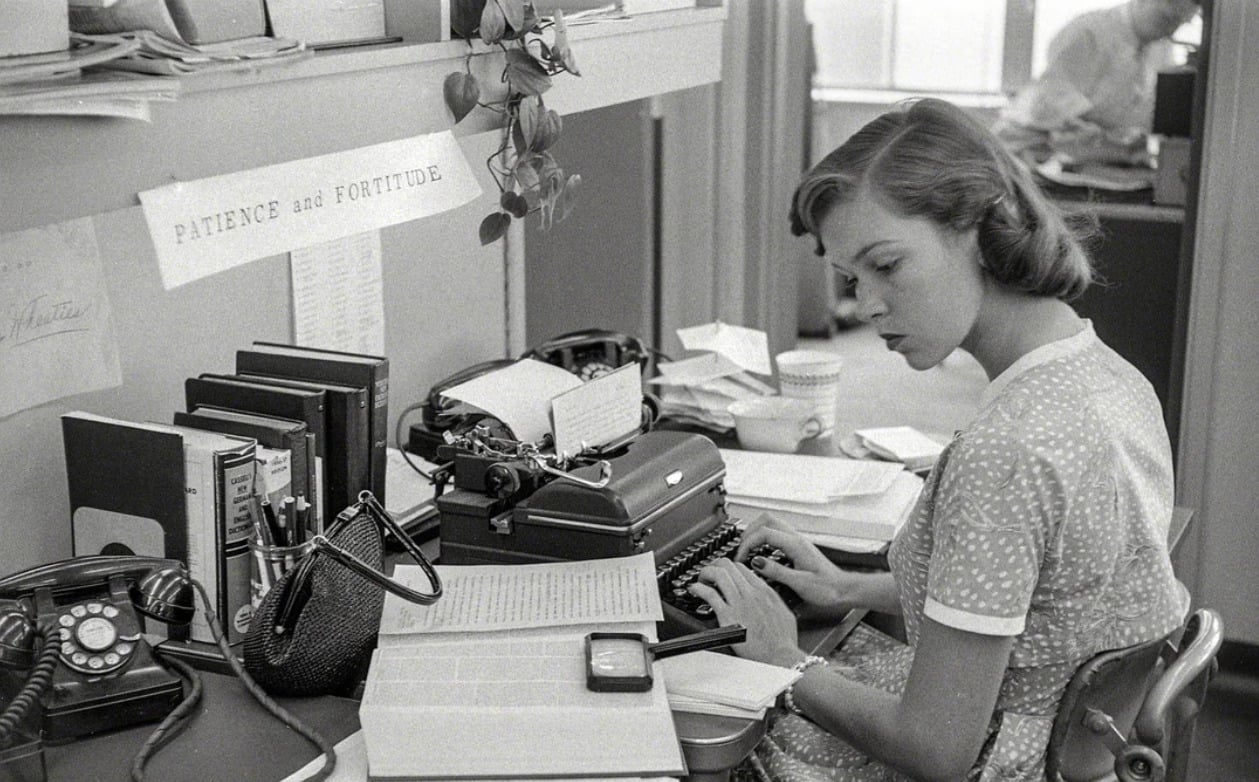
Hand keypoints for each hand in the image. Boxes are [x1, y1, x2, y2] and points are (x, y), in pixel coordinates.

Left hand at [687, 558, 802, 666]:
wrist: (781, 656)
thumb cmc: (784, 642)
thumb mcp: (784, 614)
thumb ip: (774, 602)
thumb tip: (769, 598)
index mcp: (764, 591)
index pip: (741, 568)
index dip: (729, 569)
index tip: (723, 574)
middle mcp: (751, 592)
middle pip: (728, 565)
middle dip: (715, 566)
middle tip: (709, 574)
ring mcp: (739, 603)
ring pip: (718, 574)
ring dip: (705, 573)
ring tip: (701, 580)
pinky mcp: (728, 616)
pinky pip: (709, 594)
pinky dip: (698, 588)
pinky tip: (694, 590)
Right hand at [734, 514, 853, 612]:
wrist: (843, 590)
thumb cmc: (827, 588)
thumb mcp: (799, 583)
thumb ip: (776, 571)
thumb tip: (756, 562)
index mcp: (795, 545)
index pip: (764, 532)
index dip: (747, 543)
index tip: (740, 558)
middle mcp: (796, 539)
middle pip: (766, 519)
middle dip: (749, 531)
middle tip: (741, 549)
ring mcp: (797, 542)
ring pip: (771, 523)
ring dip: (756, 532)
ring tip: (747, 549)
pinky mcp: (797, 547)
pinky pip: (776, 534)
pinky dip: (764, 539)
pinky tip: (761, 554)